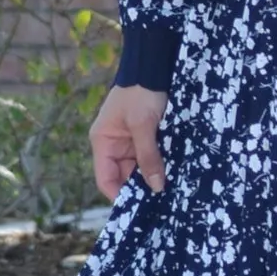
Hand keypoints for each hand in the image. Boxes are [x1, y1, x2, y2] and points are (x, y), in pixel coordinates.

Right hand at [90, 86, 169, 200]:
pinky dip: (160, 165)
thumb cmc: (141, 93)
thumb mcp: (143, 125)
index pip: (106, 180)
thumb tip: (156, 187)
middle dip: (141, 188)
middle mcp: (114, 145)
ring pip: (140, 169)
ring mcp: (130, 141)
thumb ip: (148, 157)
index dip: (120, 197)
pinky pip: (151, 157)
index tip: (140, 210)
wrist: (153, 65)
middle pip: (125, 177)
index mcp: (103, 142)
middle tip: (162, 204)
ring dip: (153, 177)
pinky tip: (173, 175)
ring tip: (170, 192)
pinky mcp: (146, 136)